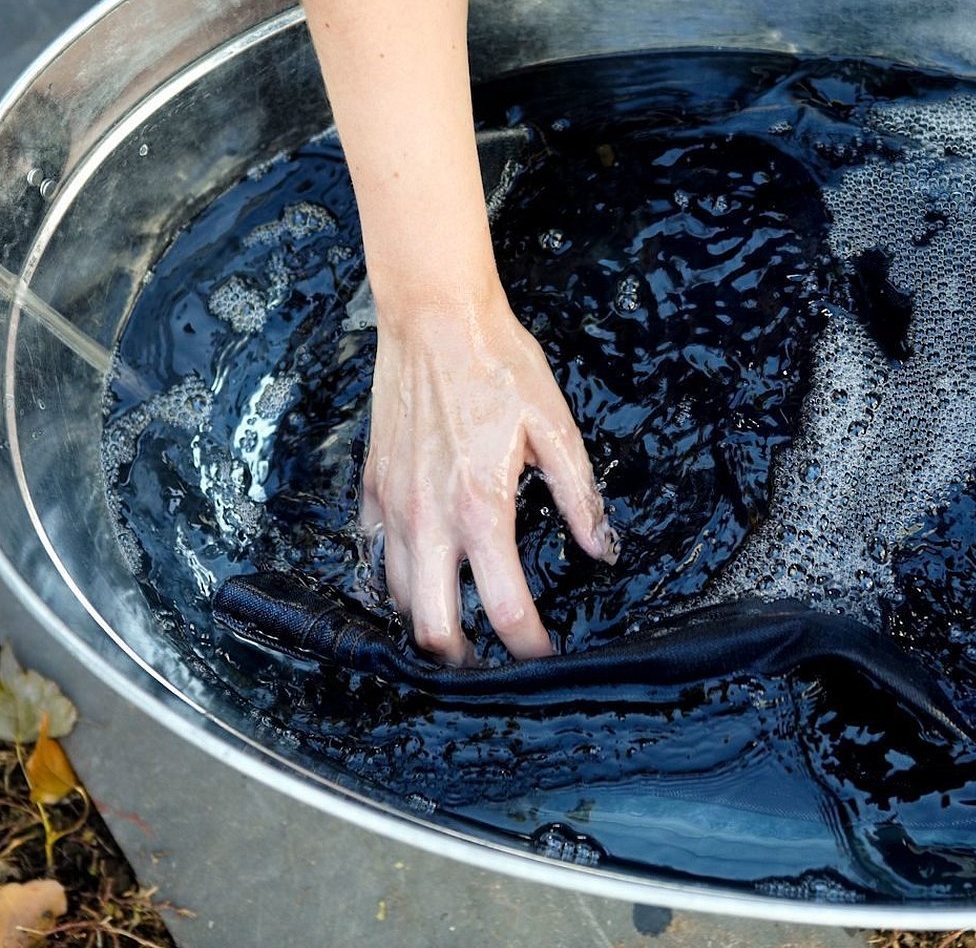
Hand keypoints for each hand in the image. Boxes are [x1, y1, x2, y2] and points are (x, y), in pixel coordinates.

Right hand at [361, 291, 616, 663]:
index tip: (543, 654)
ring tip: (457, 616)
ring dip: (427, 615)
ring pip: (399, 595)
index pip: (506, 608)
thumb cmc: (498, 365)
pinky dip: (398, 571)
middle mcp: (429, 518)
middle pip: (432, 626)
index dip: (528, 645)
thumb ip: (579, 497)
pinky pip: (377, 550)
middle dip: (462, 656)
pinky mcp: (373, 486)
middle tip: (489, 659)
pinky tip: (425, 563)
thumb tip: (602, 548)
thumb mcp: (556, 428)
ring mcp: (393, 504)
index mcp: (482, 509)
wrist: (434, 317)